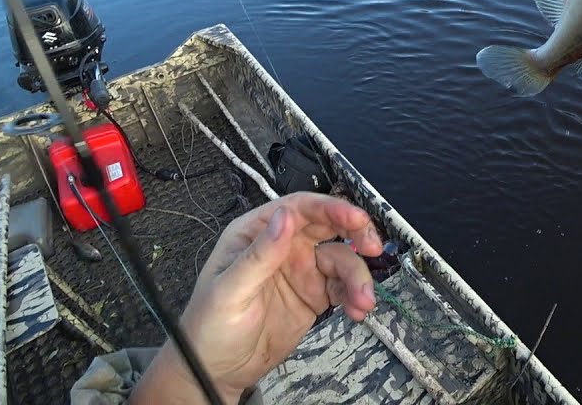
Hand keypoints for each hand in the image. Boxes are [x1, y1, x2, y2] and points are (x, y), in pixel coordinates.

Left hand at [132, 193, 383, 404]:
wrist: (217, 371)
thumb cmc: (209, 327)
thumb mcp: (229, 290)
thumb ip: (260, 255)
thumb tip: (286, 216)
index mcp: (257, 233)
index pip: (299, 209)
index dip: (330, 209)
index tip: (356, 219)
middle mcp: (283, 246)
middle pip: (328, 227)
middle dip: (356, 234)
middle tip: (372, 247)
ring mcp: (301, 270)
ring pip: (341, 260)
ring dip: (358, 277)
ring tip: (364, 301)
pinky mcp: (314, 295)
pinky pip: (343, 287)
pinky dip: (355, 296)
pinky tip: (357, 311)